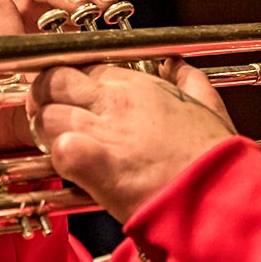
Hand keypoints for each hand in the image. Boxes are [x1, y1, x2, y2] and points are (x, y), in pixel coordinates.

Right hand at [0, 0, 128, 151]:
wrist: (0, 139)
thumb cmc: (44, 106)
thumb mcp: (75, 89)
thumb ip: (100, 74)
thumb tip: (158, 72)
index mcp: (49, 12)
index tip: (109, 7)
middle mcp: (18, 10)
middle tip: (77, 11)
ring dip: (13, 26)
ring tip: (27, 55)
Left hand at [29, 56, 234, 222]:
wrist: (215, 194)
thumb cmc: (213, 157)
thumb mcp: (208, 105)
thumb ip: (190, 81)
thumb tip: (179, 67)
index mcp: (138, 85)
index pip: (83, 68)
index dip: (72, 84)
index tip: (73, 98)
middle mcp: (114, 101)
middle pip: (54, 82)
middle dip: (44, 98)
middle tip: (49, 116)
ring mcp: (100, 130)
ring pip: (47, 117)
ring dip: (46, 132)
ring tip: (59, 148)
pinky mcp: (90, 163)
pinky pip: (56, 151)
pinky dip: (57, 160)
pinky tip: (71, 169)